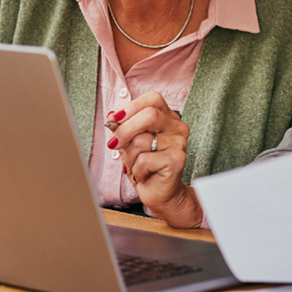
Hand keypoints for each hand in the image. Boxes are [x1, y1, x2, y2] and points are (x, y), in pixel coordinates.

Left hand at [105, 91, 202, 227]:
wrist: (160, 192)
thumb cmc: (146, 165)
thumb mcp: (130, 142)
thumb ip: (123, 126)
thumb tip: (112, 117)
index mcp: (168, 117)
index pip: (153, 99)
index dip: (131, 107)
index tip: (113, 118)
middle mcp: (178, 127)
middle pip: (149, 115)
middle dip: (125, 130)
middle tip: (113, 144)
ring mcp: (179, 143)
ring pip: (142, 141)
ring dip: (129, 156)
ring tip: (134, 166)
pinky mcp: (177, 160)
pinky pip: (144, 160)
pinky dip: (136, 170)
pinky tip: (142, 174)